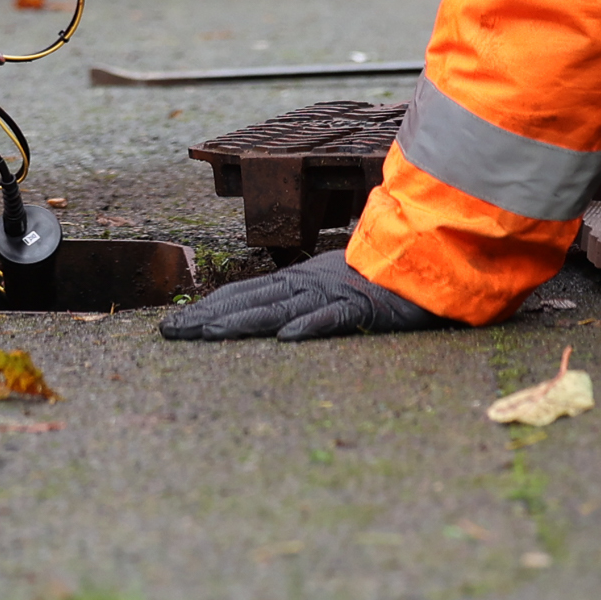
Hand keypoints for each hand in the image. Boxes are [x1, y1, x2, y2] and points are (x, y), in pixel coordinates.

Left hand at [158, 247, 448, 340]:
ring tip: (206, 335)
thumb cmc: (387, 276)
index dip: (211, 307)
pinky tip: (285, 339)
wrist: (432, 261)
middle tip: (168, 334)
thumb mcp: (341, 281)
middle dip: (207, 317)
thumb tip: (284, 313)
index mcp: (302, 277)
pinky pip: (335, 317)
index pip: (247, 292)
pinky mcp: (365, 307)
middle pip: (250, 300)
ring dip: (242, 321)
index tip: (177, 323)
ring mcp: (335, 293)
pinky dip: (310, 326)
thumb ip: (314, 293)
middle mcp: (310, 282)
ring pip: (280, 308)